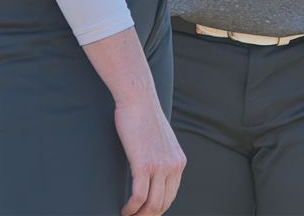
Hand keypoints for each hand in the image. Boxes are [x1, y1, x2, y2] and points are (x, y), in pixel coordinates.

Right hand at [114, 91, 186, 215]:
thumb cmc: (144, 116)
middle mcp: (173, 166)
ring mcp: (160, 166)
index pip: (171, 195)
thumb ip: (161, 155)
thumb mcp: (160, 139)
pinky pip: (139, 197)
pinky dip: (131, 208)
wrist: (138, 98)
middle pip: (163, 203)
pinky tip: (124, 210)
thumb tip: (152, 169)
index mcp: (179, 161)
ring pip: (152, 204)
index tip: (145, 213)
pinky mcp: (144, 165)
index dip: (158, 208)